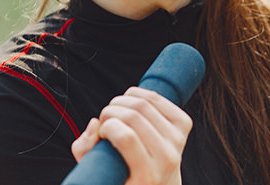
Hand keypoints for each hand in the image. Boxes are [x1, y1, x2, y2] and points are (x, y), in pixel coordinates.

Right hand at [70, 87, 192, 184]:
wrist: (162, 184)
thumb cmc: (125, 178)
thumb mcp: (101, 174)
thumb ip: (85, 152)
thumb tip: (96, 124)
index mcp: (147, 176)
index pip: (126, 137)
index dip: (107, 127)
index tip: (101, 133)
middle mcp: (167, 158)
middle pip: (134, 116)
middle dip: (110, 111)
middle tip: (105, 120)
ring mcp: (178, 140)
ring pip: (145, 102)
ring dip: (122, 101)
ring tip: (114, 112)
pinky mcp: (184, 124)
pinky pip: (156, 97)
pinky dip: (137, 94)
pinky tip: (128, 104)